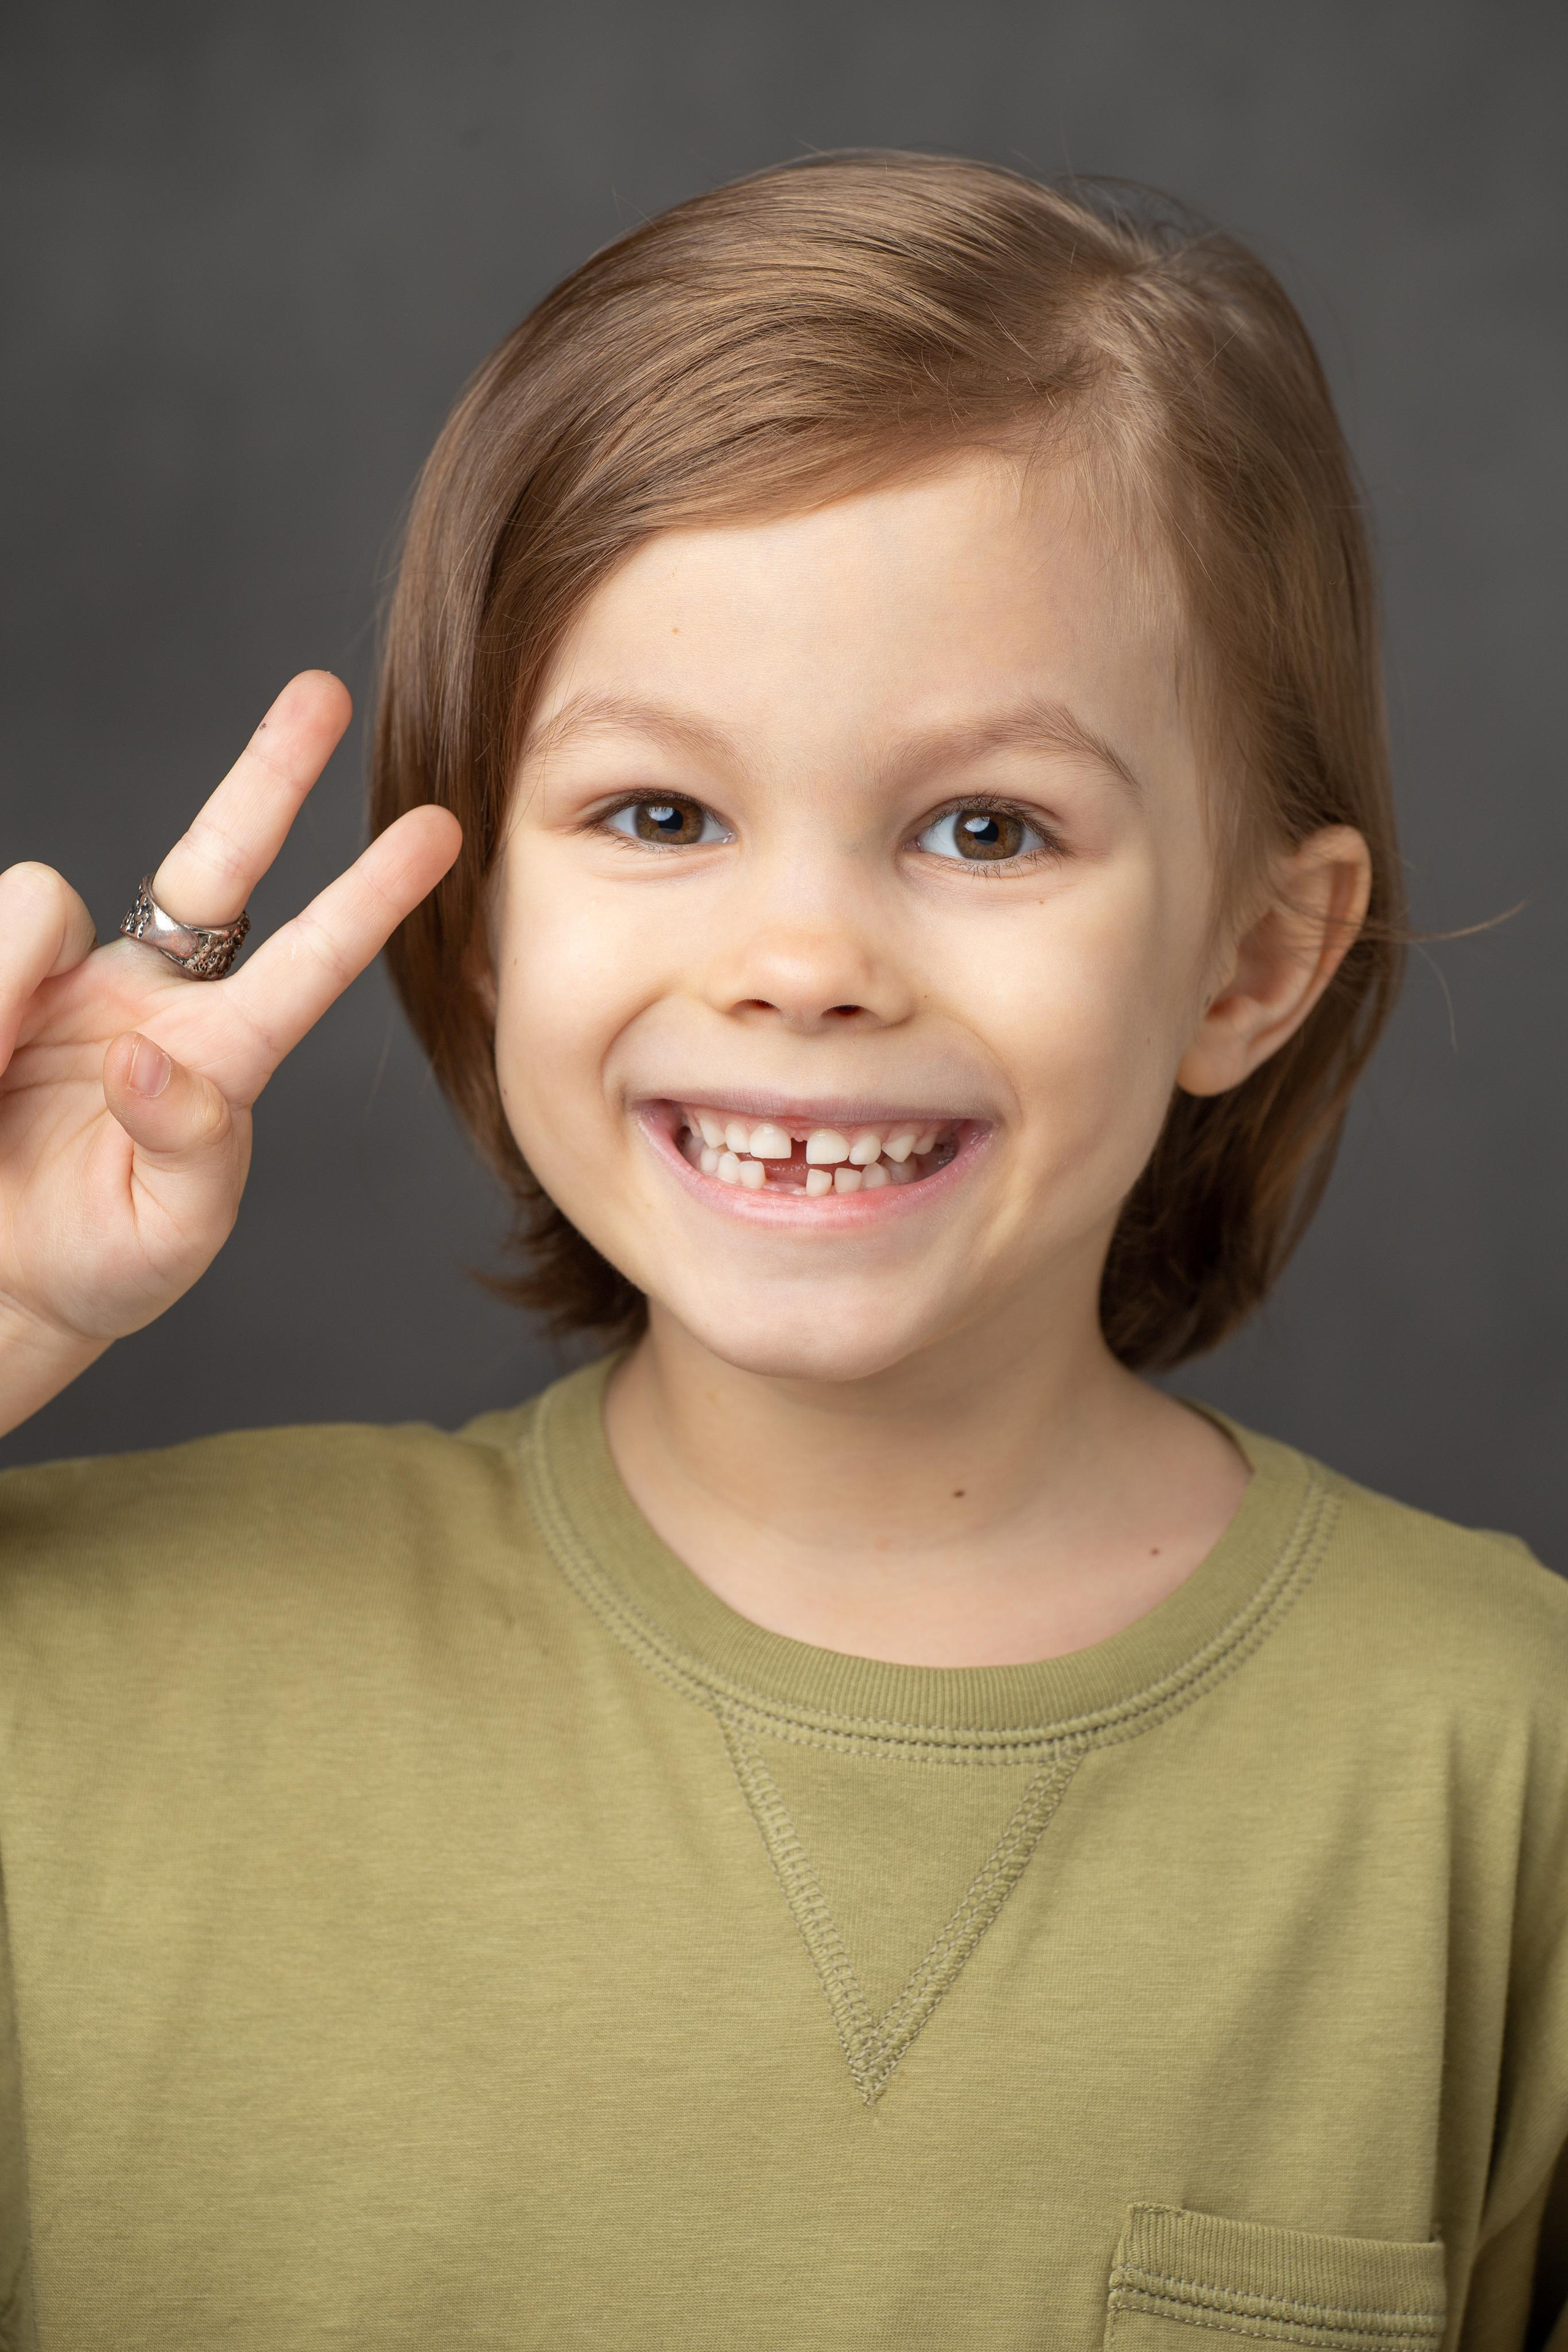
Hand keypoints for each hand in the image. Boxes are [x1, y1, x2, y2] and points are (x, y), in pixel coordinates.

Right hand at [0, 671, 460, 1432]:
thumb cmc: (99, 1263)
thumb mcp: (164, 1231)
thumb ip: (181, 1147)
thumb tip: (148, 1060)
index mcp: (218, 1054)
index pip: (308, 960)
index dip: (370, 896)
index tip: (442, 832)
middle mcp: (150, 995)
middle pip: (217, 858)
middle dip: (270, 773)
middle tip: (326, 694)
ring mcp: (62, 980)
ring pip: (35, 904)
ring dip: (2, 993)